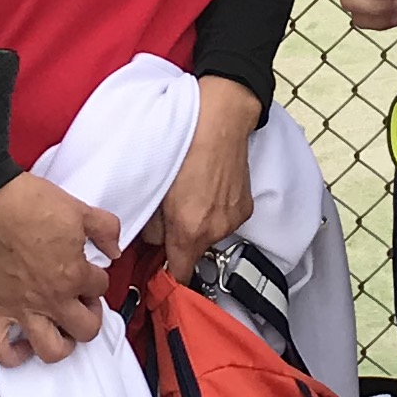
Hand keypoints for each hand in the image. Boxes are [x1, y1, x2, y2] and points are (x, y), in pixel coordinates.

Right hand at [0, 174, 121, 364]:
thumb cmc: (29, 203)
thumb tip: (114, 247)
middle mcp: (51, 298)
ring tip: (61, 332)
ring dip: (61, 345)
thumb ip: (106, 229)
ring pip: (50, 349)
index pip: (101, 287)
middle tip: (83, 303)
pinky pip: (0, 347)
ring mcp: (22, 307)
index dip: (98, 278)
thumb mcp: (80, 209)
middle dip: (90, 317)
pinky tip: (21, 347)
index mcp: (74, 275)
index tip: (90, 271)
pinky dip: (12, 354)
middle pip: (85, 329)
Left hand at [149, 76, 265, 269]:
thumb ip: (151, 223)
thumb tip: (151, 239)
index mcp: (189, 229)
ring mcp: (233, 220)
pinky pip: (224, 220)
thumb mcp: (154, 186)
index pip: (179, 275)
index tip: (161, 275)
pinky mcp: (245, 208)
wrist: (220, 120)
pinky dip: (216, 211)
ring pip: (209, 235)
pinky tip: (210, 188)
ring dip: (199, 224)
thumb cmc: (183, 146)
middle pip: (192, 252)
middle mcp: (215, 230)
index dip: (168, 276)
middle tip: (170, 214)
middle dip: (180, 240)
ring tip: (192, 193)